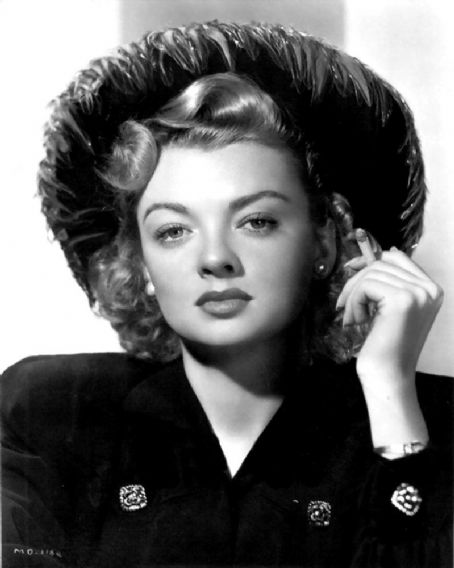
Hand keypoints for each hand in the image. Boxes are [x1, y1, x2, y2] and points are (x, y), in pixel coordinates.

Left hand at [336, 248, 442, 391]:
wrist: (388, 375)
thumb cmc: (385, 344)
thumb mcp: (390, 308)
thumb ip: (389, 282)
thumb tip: (379, 254)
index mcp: (431, 289)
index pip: (398, 257)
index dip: (370, 260)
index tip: (350, 270)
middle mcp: (430, 289)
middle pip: (381, 264)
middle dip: (356, 282)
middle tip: (343, 305)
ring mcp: (419, 293)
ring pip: (371, 274)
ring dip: (353, 295)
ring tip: (352, 318)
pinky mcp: (403, 300)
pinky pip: (366, 286)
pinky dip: (354, 302)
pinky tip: (355, 321)